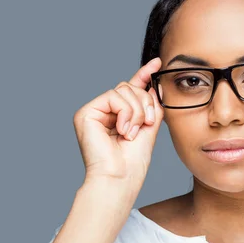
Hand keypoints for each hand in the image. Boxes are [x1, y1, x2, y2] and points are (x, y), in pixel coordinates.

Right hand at [73, 58, 163, 183]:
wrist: (120, 178)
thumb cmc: (132, 162)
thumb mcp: (149, 128)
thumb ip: (151, 105)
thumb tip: (153, 84)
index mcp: (117, 116)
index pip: (131, 89)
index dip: (144, 75)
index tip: (157, 64)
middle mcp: (103, 112)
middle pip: (129, 87)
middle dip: (145, 104)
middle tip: (147, 125)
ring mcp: (93, 111)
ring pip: (124, 90)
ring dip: (137, 111)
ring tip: (132, 133)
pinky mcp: (86, 113)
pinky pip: (114, 97)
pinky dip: (126, 113)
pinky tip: (123, 131)